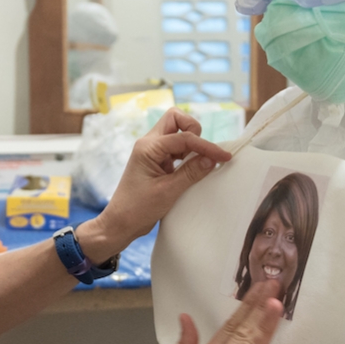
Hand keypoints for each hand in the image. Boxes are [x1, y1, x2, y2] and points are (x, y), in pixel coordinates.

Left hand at [93, 109, 232, 246]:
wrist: (120, 223)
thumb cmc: (138, 208)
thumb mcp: (168, 191)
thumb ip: (191, 173)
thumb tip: (212, 159)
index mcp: (148, 147)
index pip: (183, 137)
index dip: (206, 146)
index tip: (224, 157)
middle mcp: (149, 144)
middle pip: (175, 120)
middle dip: (194, 130)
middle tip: (204, 153)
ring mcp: (152, 152)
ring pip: (176, 133)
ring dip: (191, 144)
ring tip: (201, 164)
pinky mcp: (157, 162)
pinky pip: (176, 149)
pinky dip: (188, 154)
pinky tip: (195, 169)